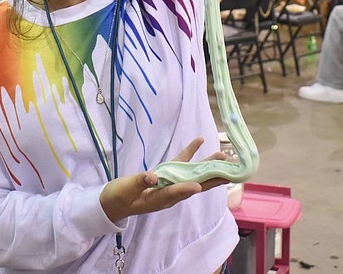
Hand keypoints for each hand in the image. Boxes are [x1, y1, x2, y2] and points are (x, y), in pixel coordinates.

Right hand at [99, 137, 225, 222]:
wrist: (115, 201)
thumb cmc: (119, 197)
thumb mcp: (126, 190)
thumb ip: (139, 182)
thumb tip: (152, 175)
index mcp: (158, 200)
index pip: (173, 194)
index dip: (185, 190)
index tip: (197, 186)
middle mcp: (168, 194)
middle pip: (192, 186)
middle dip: (210, 179)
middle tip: (228, 172)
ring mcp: (169, 185)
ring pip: (191, 175)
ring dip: (206, 166)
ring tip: (221, 156)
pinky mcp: (166, 176)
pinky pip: (181, 164)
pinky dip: (190, 153)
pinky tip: (199, 140)